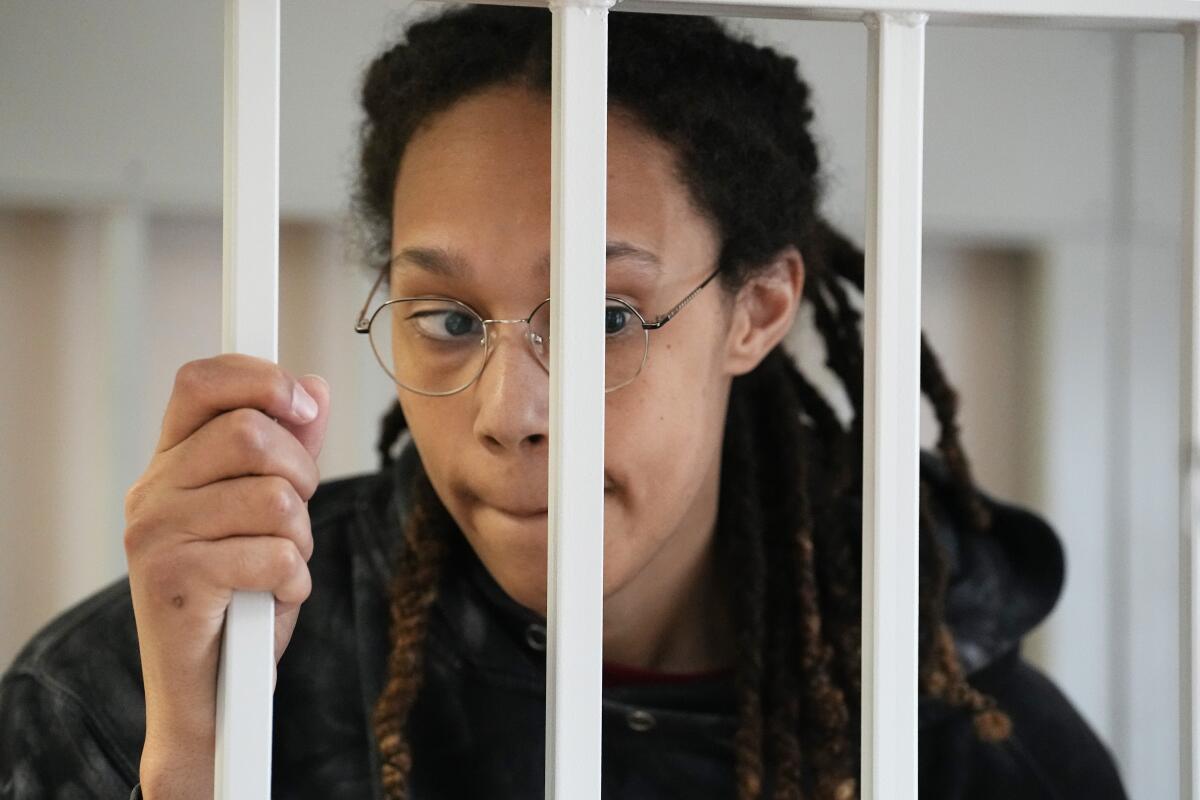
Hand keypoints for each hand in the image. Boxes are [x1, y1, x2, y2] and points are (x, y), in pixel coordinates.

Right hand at [123, 354, 330, 797]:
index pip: (199, 381)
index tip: (302, 403)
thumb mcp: (267, 513)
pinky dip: (294, 583)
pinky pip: (276, 555)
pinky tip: (272, 601)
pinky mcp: (176, 582)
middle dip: (302, 474)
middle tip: (295, 516)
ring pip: (276, 498)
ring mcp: (157, 536)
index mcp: (170, 464)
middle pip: (252, 432)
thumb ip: (288, 449)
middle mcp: (153, 492)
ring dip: (301, 539)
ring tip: (280, 567)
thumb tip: (313, 387)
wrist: (209, 694)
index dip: (259, 377)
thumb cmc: (240, 597)